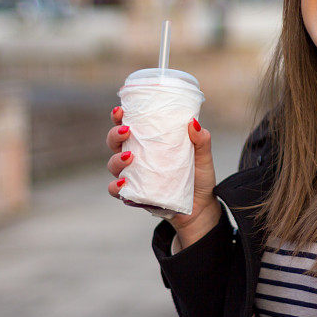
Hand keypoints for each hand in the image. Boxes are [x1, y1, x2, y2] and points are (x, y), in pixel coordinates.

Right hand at [106, 106, 220, 234]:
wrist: (201, 206)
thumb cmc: (199, 177)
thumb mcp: (203, 157)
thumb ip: (201, 140)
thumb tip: (193, 122)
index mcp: (150, 143)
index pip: (129, 126)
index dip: (119, 117)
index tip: (121, 110)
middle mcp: (137, 157)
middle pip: (115, 142)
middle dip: (115, 134)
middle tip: (127, 131)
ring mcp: (134, 176)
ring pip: (113, 164)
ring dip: (116, 159)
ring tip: (130, 157)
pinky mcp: (135, 194)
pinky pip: (117, 190)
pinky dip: (116, 187)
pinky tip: (123, 183)